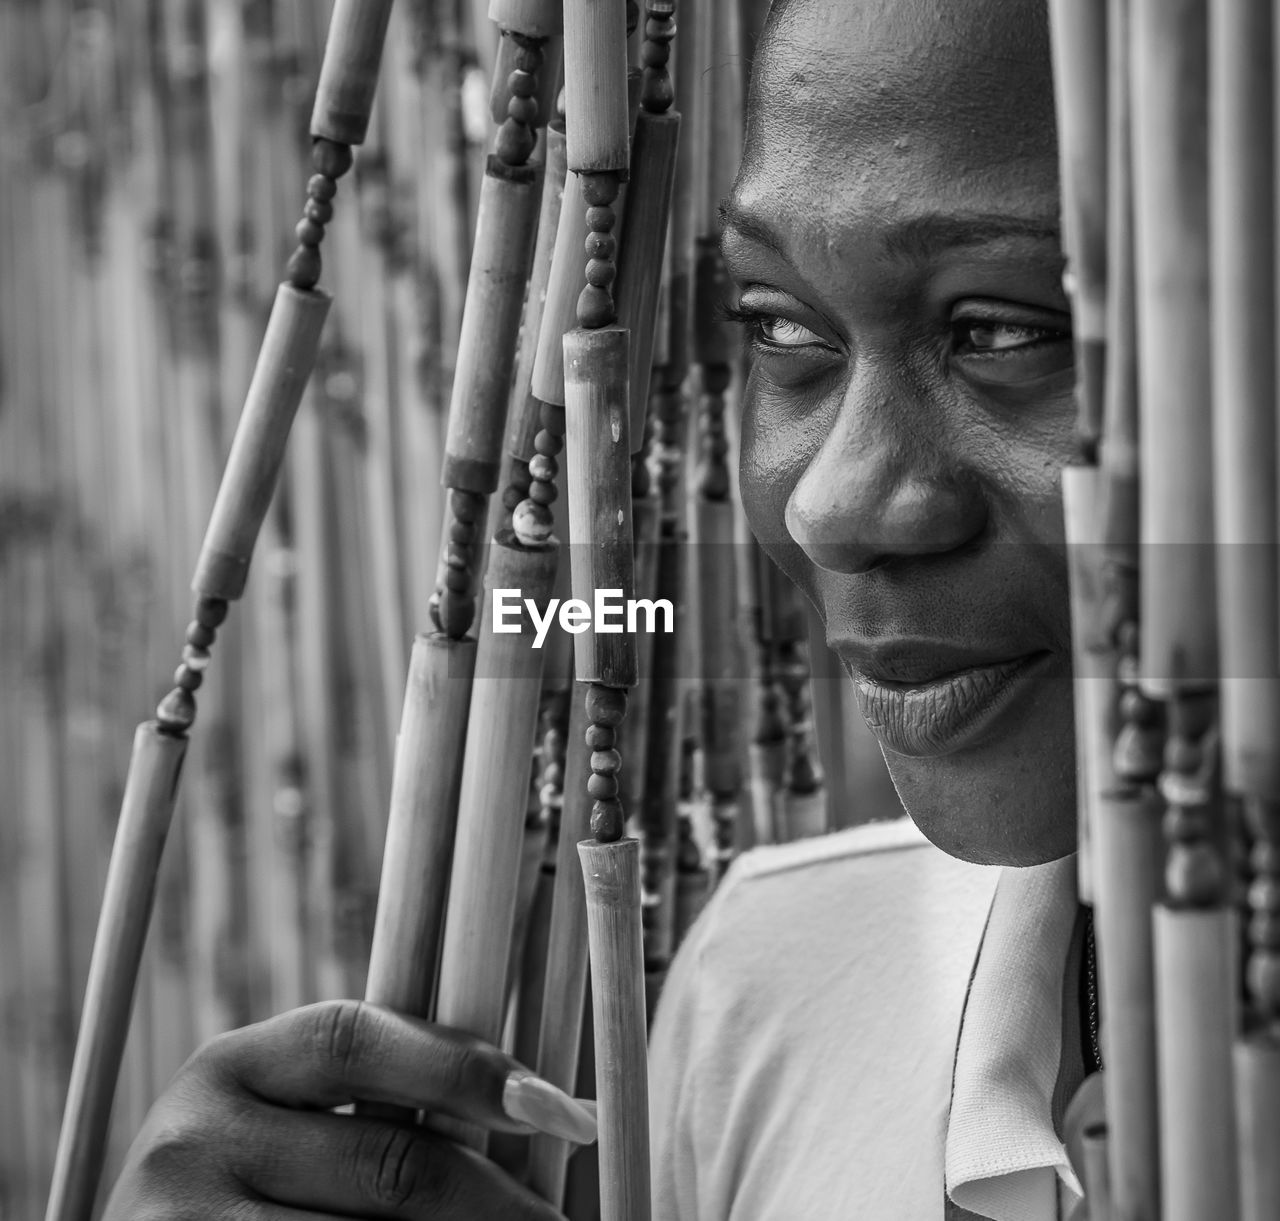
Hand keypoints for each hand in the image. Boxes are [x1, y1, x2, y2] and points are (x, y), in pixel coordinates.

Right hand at [104, 1000, 594, 1219]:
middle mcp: (191, 1141)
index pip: (358, 1039)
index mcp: (231, 1065)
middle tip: (560, 1218)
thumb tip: (561, 1109)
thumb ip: (392, 1107)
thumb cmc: (250, 1195)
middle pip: (387, 1162)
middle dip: (496, 1198)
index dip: (465, 1069)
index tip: (560, 1110)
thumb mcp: (293, 1130)